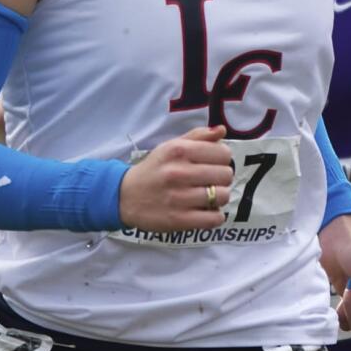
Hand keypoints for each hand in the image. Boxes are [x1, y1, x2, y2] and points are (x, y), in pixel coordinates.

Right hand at [119, 126, 233, 231]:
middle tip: (211, 180)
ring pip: (223, 196)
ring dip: (220, 197)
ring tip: (209, 196)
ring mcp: (179, 198)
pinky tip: (206, 211)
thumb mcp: (171, 146)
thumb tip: (222, 130)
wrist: (125, 196)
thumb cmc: (154, 169)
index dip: (222, 159)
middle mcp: (178, 172)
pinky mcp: (179, 220)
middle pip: (226, 174)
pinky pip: (214, 218)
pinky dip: (215, 215)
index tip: (214, 163)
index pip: (223, 153)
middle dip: (222, 178)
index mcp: (178, 151)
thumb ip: (197, 136)